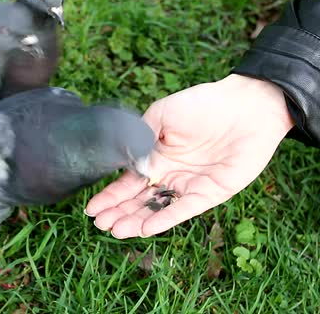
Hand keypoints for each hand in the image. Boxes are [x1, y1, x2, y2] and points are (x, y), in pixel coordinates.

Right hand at [85, 74, 294, 237]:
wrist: (243, 105)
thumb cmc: (202, 104)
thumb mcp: (161, 114)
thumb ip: (140, 137)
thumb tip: (127, 164)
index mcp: (156, 156)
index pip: (128, 182)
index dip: (110, 196)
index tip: (92, 209)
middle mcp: (170, 174)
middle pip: (140, 200)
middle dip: (119, 212)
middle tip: (101, 225)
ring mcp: (190, 185)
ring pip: (159, 208)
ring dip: (137, 220)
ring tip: (116, 231)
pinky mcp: (210, 192)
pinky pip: (185, 209)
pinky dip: (165, 219)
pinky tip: (146, 229)